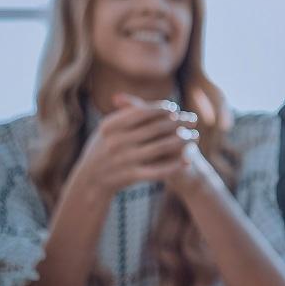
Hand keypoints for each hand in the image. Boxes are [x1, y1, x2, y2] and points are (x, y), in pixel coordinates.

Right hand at [66, 94, 197, 199]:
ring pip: (161, 147)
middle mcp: (116, 141)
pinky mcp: (131, 176)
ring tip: (195, 136)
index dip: (161, 109)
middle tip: (193, 120)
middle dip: (178, 122)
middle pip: (155, 128)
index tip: (175, 108)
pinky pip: (158, 170)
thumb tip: (165, 105)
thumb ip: (130, 114)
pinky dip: (175, 164)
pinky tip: (189, 160)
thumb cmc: (104, 148)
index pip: (142, 112)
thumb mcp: (108, 129)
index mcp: (110, 126)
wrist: (90, 180)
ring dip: (182, 141)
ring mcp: (124, 159)